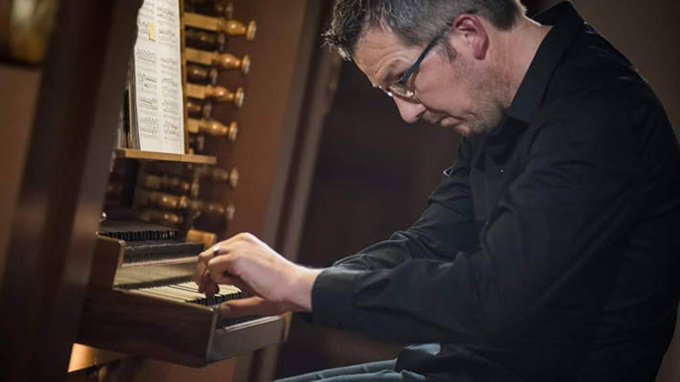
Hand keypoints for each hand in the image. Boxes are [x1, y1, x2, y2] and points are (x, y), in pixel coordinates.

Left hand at [195, 233, 320, 317]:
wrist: (294, 286)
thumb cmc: (282, 289)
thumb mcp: (253, 291)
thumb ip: (236, 300)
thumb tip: (222, 310)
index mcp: (246, 244)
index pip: (218, 253)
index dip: (210, 272)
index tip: (212, 288)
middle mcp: (241, 242)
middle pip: (208, 254)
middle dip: (204, 275)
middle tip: (208, 292)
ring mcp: (238, 247)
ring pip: (207, 259)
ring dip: (208, 278)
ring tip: (215, 292)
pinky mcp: (236, 257)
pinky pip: (213, 267)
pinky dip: (216, 279)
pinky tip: (228, 286)